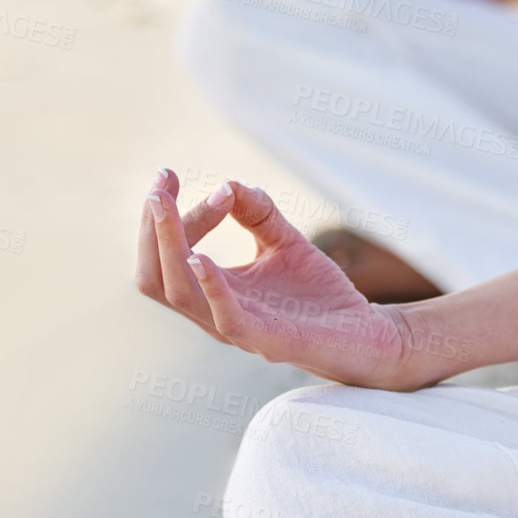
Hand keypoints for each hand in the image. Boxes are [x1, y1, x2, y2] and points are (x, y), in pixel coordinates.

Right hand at [134, 169, 427, 389]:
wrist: (366, 333)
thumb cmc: (320, 294)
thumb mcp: (284, 241)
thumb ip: (258, 213)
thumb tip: (228, 183)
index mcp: (212, 291)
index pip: (169, 254)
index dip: (166, 216)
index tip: (171, 176)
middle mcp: (214, 312)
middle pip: (154, 277)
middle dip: (151, 230)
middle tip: (158, 187)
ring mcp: (237, 329)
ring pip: (179, 294)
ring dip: (168, 247)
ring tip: (164, 207)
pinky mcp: (268, 341)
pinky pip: (226, 319)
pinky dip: (210, 286)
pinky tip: (201, 256)